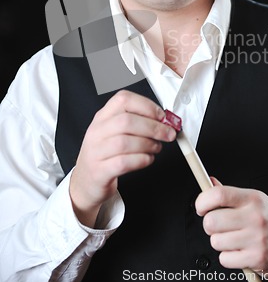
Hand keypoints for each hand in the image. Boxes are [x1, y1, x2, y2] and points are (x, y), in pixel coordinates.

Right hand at [69, 90, 175, 226]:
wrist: (85, 182)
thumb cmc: (105, 154)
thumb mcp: (114, 132)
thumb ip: (136, 122)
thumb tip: (164, 120)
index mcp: (102, 117)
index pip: (123, 99)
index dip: (146, 105)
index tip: (161, 115)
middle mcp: (97, 132)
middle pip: (127, 121)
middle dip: (153, 127)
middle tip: (168, 133)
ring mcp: (96, 152)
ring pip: (125, 142)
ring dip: (148, 144)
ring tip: (156, 147)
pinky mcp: (100, 171)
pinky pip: (124, 162)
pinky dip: (141, 160)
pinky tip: (148, 159)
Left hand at [195, 178, 267, 276]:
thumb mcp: (252, 200)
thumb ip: (229, 193)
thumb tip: (209, 182)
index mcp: (252, 198)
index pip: (219, 195)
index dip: (202, 201)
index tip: (201, 207)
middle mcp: (255, 217)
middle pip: (212, 221)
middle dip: (209, 225)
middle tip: (217, 225)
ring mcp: (256, 239)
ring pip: (215, 241)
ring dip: (219, 242)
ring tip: (232, 238)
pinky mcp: (256, 259)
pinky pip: (224, 259)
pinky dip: (227, 257)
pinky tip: (239, 250)